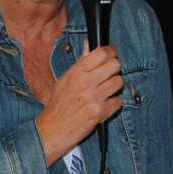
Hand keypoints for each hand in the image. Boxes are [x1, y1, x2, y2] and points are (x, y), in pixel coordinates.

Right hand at [36, 43, 123, 163]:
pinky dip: (113, 104)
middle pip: (115, 65)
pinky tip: (103, 105)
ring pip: (119, 82)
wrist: (53, 129)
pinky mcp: (101, 112)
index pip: (101, 53)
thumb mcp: (65, 79)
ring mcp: (94, 97)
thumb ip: (80, 62)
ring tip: (105, 91)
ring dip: (115, 86)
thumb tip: (89, 45)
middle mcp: (86, 82)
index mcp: (76, 72)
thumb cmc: (58, 104)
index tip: (112, 54)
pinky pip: (118, 101)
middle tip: (109, 74)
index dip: (110, 52)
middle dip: (114, 69)